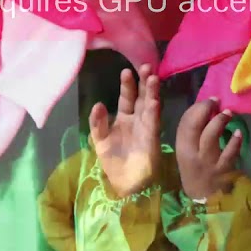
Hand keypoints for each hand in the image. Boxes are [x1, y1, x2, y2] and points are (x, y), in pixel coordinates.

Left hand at [89, 64, 161, 197]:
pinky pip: (152, 124)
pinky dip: (153, 113)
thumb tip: (98, 104)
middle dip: (144, 82)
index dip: (127, 85)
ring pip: (150, 107)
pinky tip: (153, 102)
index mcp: (125, 118)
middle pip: (142, 97)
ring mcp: (146, 128)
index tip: (126, 71)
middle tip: (146, 66)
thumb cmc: (112, 161)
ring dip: (152, 93)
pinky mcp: (151, 140)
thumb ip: (97, 122)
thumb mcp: (99, 140)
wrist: (123, 184)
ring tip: (152, 78)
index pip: (127, 97)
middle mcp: (138, 120)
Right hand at [175, 97, 242, 200]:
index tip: (209, 100)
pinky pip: (229, 153)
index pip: (185, 123)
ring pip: (211, 137)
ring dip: (220, 121)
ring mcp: (208, 163)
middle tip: (217, 102)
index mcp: (181, 148)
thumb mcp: (187, 153)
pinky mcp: (223, 171)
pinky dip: (234, 142)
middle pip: (195, 126)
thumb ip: (192, 134)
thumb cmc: (195, 170)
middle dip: (205, 109)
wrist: (203, 199)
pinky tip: (238, 133)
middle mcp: (192, 154)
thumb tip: (206, 109)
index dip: (197, 108)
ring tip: (228, 113)